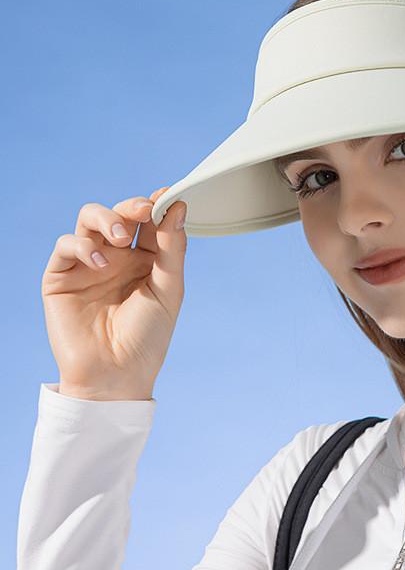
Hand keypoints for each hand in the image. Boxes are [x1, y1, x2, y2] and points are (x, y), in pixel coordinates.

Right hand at [41, 186, 187, 400]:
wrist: (116, 375)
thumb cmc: (147, 337)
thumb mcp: (169, 289)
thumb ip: (172, 248)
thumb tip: (178, 205)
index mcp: (148, 260)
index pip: (151, 221)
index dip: (159, 205)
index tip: (170, 195)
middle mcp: (118, 258)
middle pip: (121, 213)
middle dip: (133, 206)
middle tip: (145, 210)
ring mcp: (88, 265)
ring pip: (89, 218)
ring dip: (106, 217)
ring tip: (119, 236)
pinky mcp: (61, 277)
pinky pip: (66, 245)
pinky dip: (82, 246)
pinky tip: (100, 262)